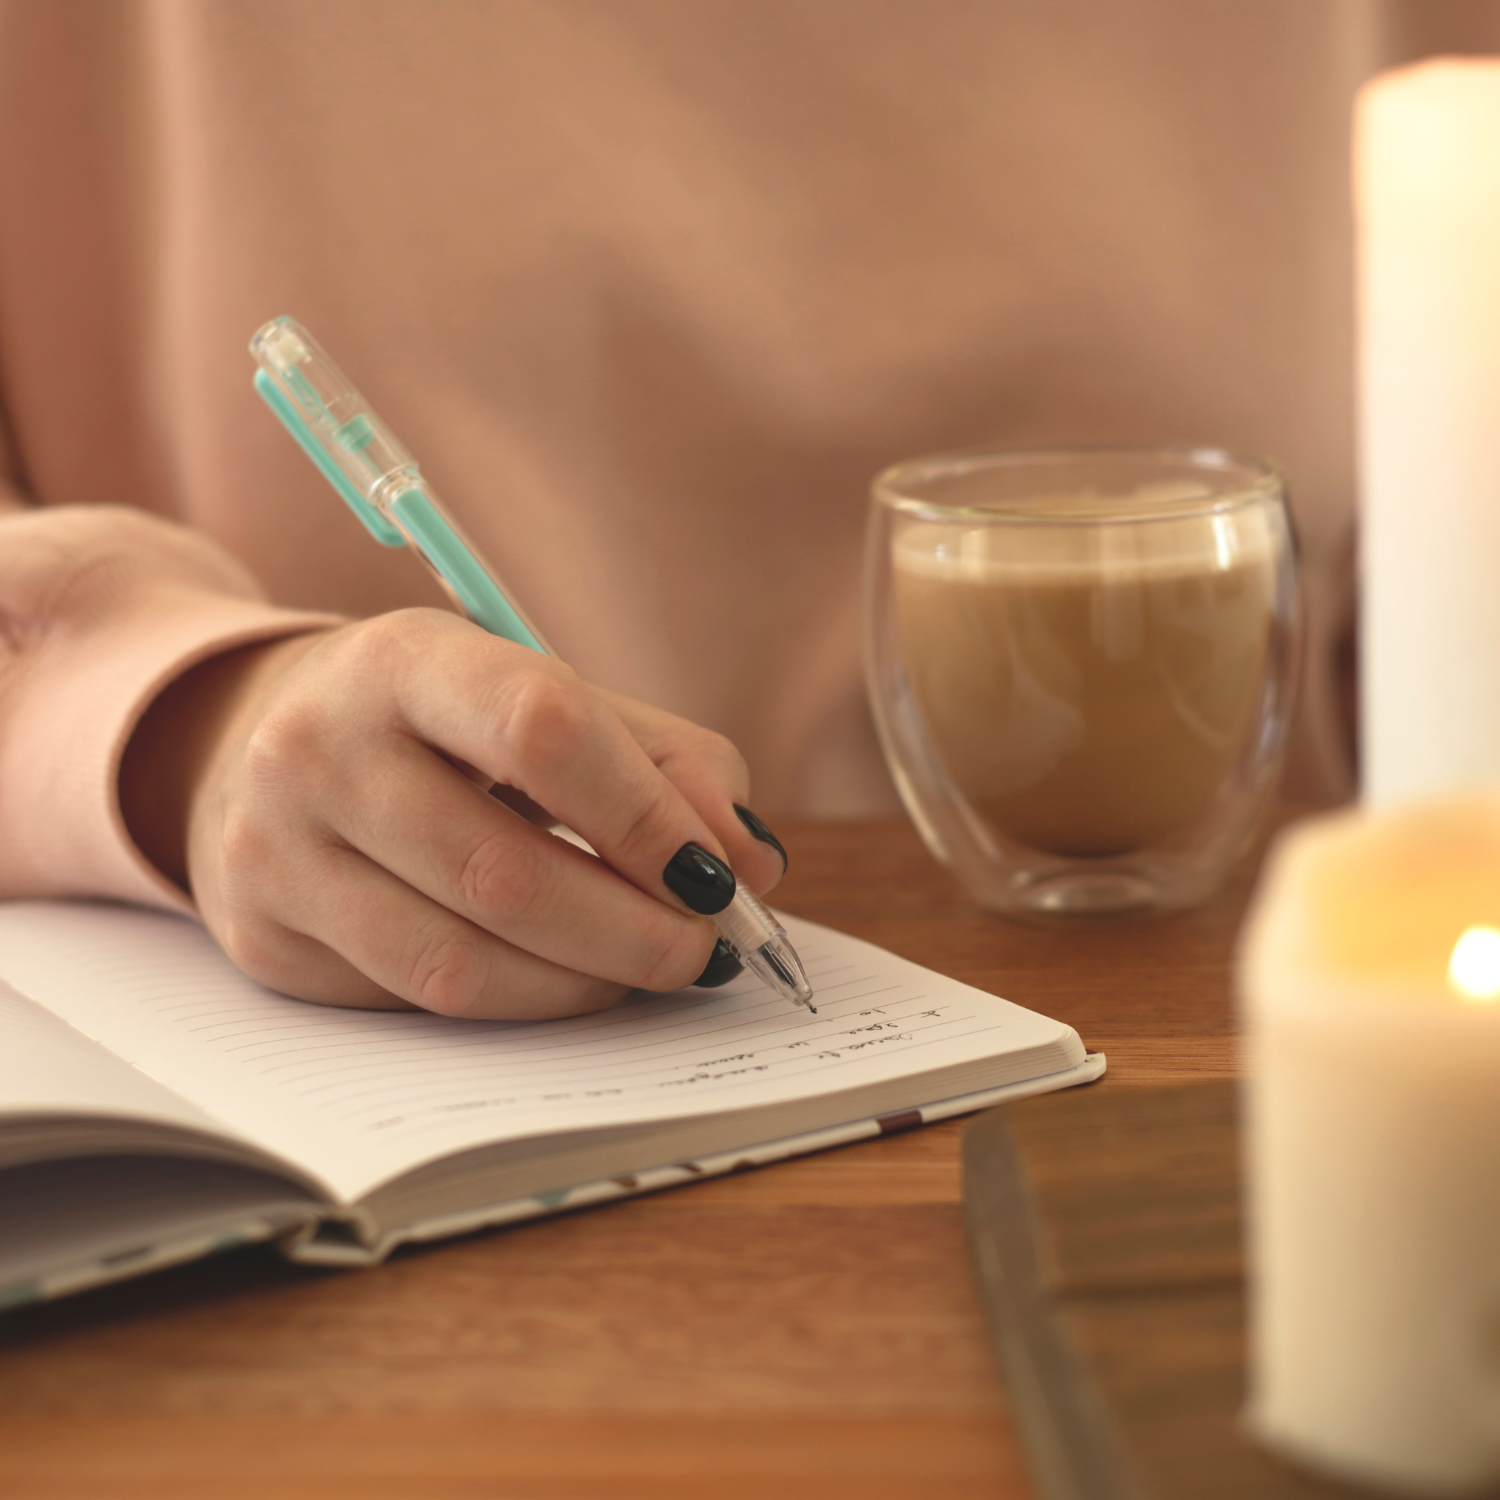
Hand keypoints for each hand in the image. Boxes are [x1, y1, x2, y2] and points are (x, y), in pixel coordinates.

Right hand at [120, 608, 786, 1018]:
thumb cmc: (441, 722)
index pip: (543, 731)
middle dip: (631, 929)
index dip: (645, 817)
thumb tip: (749, 864)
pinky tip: (561, 978)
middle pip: (503, 871)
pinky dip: (517, 1003)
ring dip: (582, 984)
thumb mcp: (545, 696)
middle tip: (704, 951)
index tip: (718, 876)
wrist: (254, 741)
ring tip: (644, 969)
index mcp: (405, 660)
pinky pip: (416, 1003)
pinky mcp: (267, 940)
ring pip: (459, 963)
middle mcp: (317, 749)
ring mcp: (274, 852)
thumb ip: (665, 762)